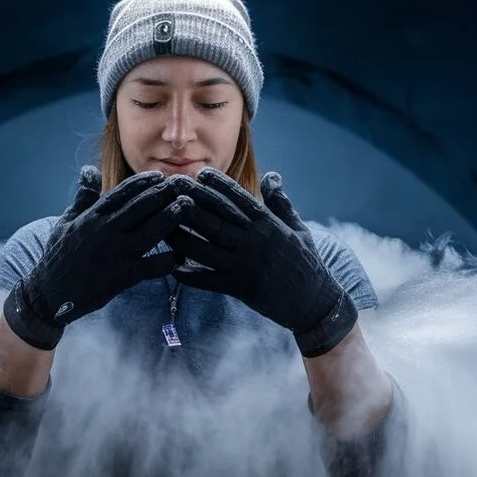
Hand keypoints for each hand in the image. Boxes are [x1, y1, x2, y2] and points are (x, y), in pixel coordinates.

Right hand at [5, 166, 192, 349]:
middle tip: (182, 185)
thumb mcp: (66, 222)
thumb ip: (83, 196)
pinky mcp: (120, 277)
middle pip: (138, 208)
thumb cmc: (58, 256)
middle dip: (161, 194)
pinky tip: (181, 256)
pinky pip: (149, 268)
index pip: (120, 194)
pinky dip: (166, 262)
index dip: (141, 183)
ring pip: (147, 233)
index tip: (159, 176)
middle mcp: (103, 232)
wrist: (49, 294)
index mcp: (91, 218)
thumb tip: (89, 170)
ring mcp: (113, 255)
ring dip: (169, 219)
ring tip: (187, 207)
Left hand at [165, 168, 356, 357]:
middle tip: (170, 187)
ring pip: (204, 247)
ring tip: (162, 222)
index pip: (238, 199)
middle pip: (215, 217)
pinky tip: (170, 267)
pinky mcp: (238, 287)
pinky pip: (207, 280)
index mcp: (267, 224)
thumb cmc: (306, 262)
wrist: (314, 302)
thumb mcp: (297, 228)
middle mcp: (253, 241)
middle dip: (191, 201)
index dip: (217, 185)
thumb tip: (272, 176)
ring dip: (180, 234)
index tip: (199, 173)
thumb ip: (280, 202)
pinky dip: (188, 274)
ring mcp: (244, 265)